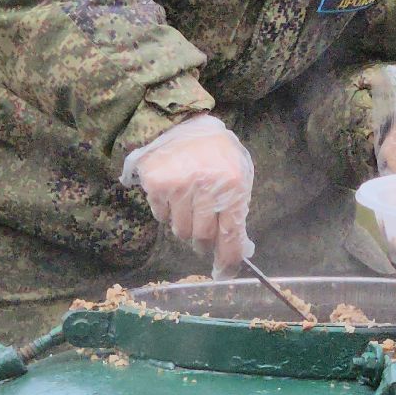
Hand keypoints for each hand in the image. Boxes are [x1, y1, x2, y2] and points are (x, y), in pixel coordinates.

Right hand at [120, 114, 254, 278]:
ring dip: (185, 226)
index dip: (228, 259)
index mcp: (233, 186)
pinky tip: (173, 193)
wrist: (180, 122)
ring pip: (180, 231)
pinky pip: (161, 216)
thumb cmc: (215, 152)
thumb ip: (237, 210)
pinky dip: (168, 211)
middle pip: (203, 237)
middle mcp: (206, 187)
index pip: (230, 235)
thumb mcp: (237, 174)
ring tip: (189, 206)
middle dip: (204, 242)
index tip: (224, 272)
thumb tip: (239, 248)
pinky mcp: (157, 184)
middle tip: (204, 234)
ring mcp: (179, 186)